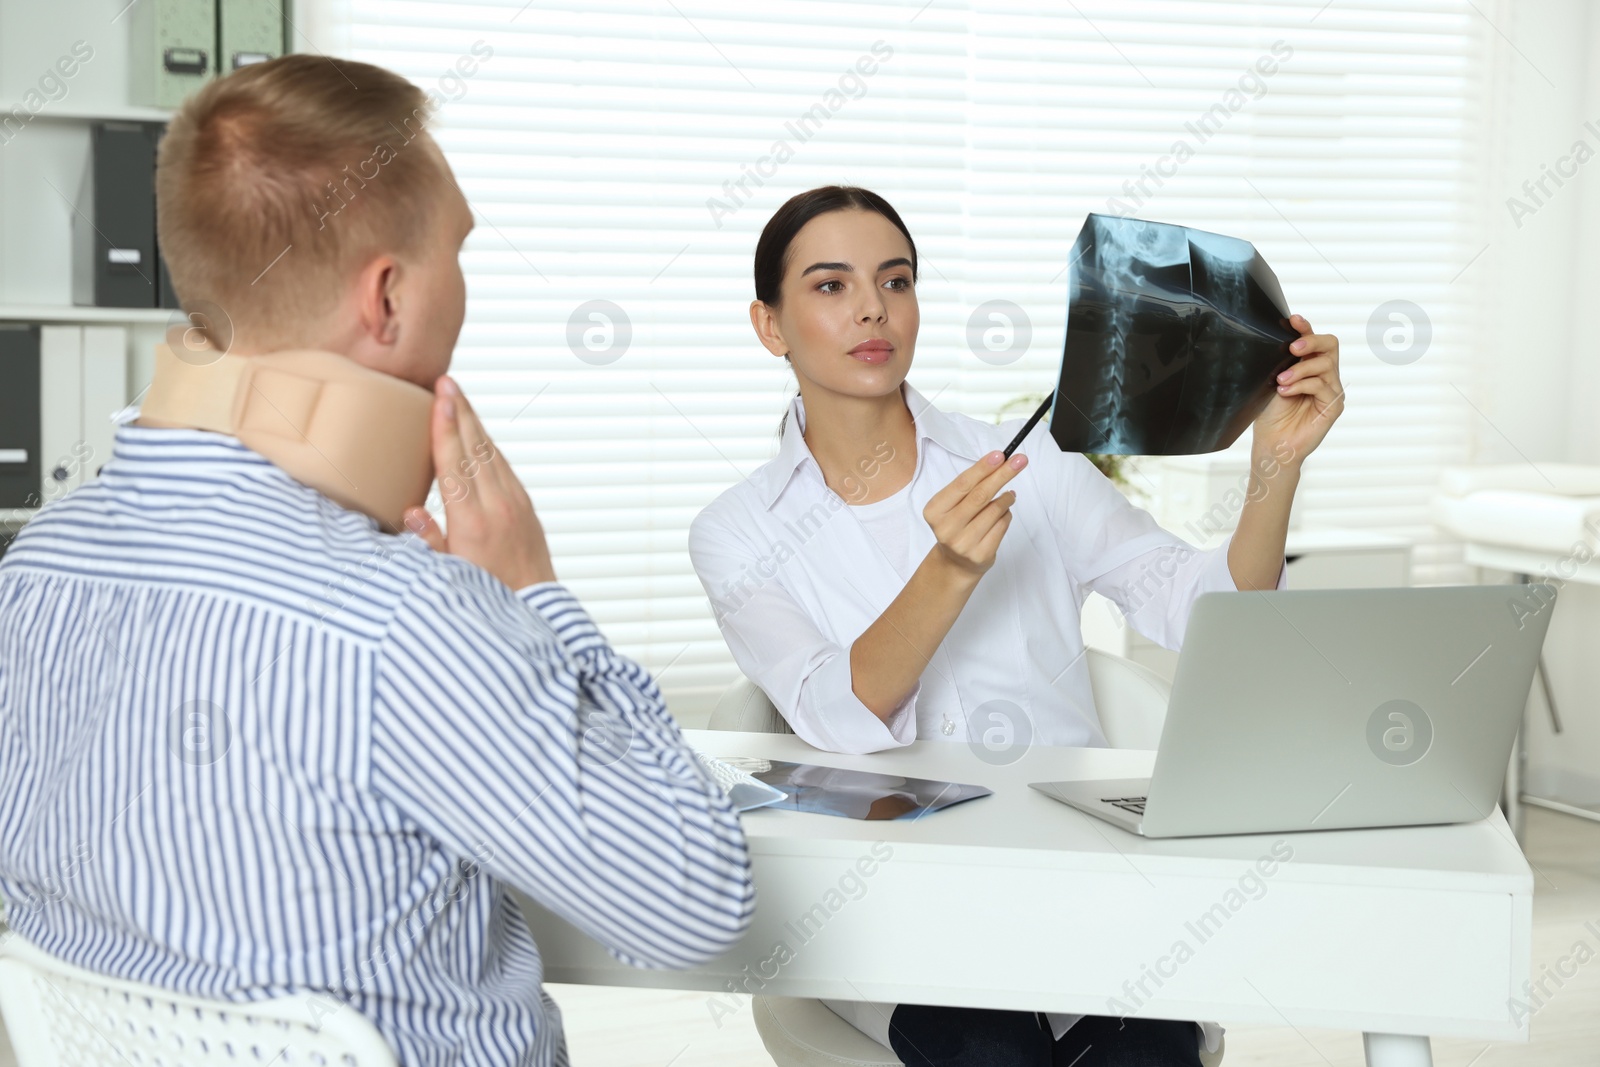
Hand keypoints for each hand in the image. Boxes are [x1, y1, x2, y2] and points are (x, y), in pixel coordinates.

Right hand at [403, 375, 556, 590]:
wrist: (535, 603)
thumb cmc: (486, 593)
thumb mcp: (450, 574)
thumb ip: (429, 541)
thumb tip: (413, 509)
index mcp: (471, 521)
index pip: (454, 463)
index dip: (444, 427)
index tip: (440, 398)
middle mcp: (497, 505)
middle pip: (474, 447)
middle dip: (459, 412)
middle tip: (447, 381)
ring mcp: (514, 502)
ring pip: (490, 452)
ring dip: (473, 422)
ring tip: (458, 397)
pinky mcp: (525, 504)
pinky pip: (503, 466)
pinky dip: (487, 444)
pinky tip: (477, 433)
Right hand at [922, 450, 1026, 580]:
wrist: (955, 563)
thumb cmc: (957, 525)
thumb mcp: (953, 505)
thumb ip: (971, 487)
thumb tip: (999, 462)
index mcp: (935, 511)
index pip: (963, 484)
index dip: (983, 468)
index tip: (1000, 455)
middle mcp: (946, 528)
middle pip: (980, 495)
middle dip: (1002, 474)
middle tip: (1020, 460)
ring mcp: (963, 543)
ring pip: (995, 510)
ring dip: (1006, 499)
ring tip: (1009, 496)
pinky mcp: (980, 554)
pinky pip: (1002, 525)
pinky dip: (1006, 515)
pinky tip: (1003, 514)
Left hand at [1253, 313, 1343, 467]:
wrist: (1271, 444)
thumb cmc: (1270, 415)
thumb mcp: (1272, 381)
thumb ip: (1281, 362)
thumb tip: (1280, 340)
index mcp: (1310, 366)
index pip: (1315, 340)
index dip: (1306, 327)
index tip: (1293, 319)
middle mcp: (1324, 376)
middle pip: (1330, 345)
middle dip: (1311, 341)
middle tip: (1292, 348)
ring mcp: (1331, 390)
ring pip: (1325, 365)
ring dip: (1300, 370)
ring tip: (1280, 381)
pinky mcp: (1333, 406)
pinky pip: (1322, 385)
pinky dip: (1302, 385)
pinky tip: (1286, 392)